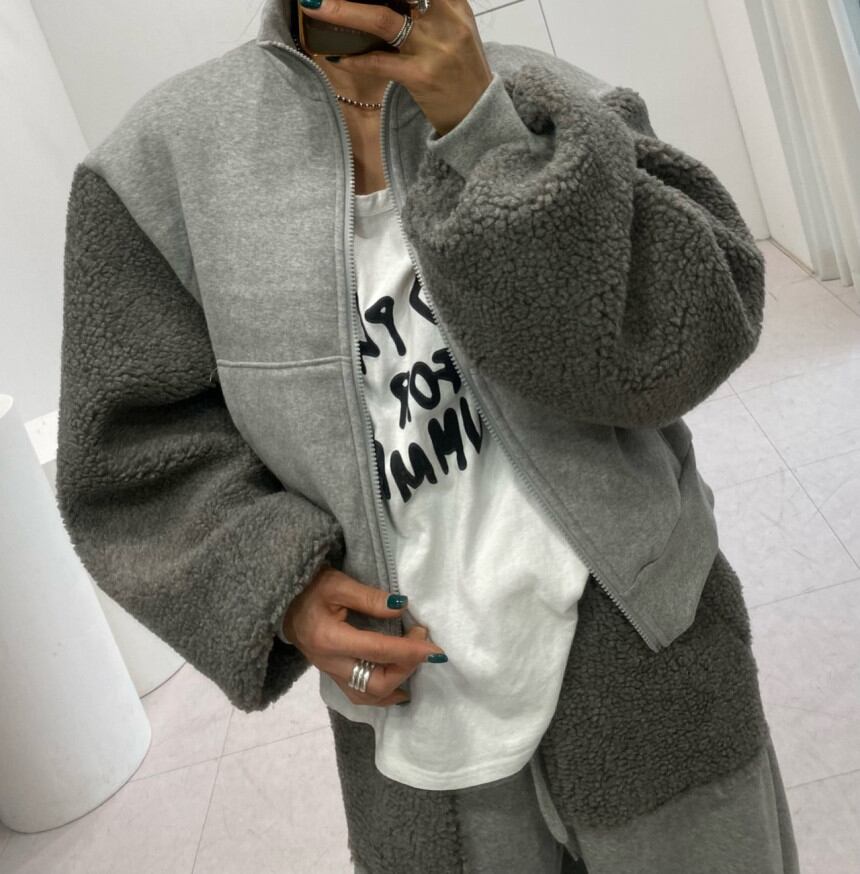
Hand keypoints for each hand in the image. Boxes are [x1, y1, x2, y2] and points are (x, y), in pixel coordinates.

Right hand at [283, 564, 446, 705]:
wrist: (281, 603)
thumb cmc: (308, 589)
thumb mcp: (336, 583)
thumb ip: (369, 597)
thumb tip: (401, 606)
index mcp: (330, 639)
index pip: (378, 651)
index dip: (409, 651)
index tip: (433, 648)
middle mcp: (330, 663)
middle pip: (375, 683)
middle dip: (405, 668)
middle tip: (421, 646)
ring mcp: (329, 673)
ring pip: (367, 696)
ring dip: (396, 685)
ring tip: (415, 667)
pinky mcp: (331, 676)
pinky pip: (359, 695)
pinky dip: (382, 694)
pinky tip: (398, 686)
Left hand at [297, 0, 493, 135]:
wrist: (479, 116)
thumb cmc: (461, 72)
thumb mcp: (455, 29)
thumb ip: (429, 8)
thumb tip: (385, 0)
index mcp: (454, 3)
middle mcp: (446, 19)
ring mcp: (434, 48)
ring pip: (381, 19)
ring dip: (343, 11)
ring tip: (315, 6)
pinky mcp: (423, 77)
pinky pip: (380, 63)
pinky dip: (355, 59)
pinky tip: (337, 55)